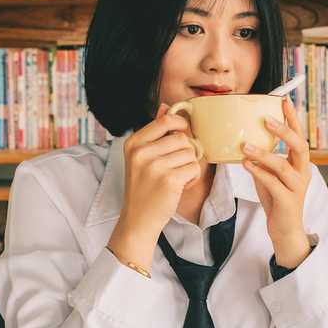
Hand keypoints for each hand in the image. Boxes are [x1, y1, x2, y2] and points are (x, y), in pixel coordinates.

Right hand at [108, 103, 202, 269]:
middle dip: (186, 151)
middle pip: (182, 138)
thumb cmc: (143, 187)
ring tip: (177, 177)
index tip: (183, 132)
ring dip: (189, 165)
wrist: (138, 220)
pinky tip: (180, 186)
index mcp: (133, 143)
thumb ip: (154, 132)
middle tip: (177, 165)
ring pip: (190, 153)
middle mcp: (141, 153)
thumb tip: (166, 107)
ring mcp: (154, 166)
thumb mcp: (141, 157)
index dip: (180, 124)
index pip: (165, 121)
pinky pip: (194, 168)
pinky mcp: (169, 180)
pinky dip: (192, 178)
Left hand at [242, 96, 312, 268]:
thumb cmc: (276, 200)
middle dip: (284, 131)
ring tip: (245, 146)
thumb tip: (244, 140)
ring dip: (264, 153)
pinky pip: (273, 183)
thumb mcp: (269, 175)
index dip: (292, 119)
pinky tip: (246, 164)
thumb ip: (262, 159)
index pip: (299, 136)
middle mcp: (303, 173)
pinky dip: (259, 172)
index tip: (283, 101)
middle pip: (300, 147)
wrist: (285, 230)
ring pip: (283, 166)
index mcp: (300, 164)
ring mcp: (297, 188)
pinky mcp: (287, 201)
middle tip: (266, 119)